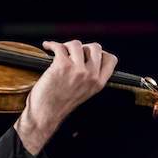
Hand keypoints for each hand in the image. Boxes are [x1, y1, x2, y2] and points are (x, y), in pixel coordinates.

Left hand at [14, 40, 117, 154]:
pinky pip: (59, 46)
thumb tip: (85, 59)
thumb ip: (88, 78)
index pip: (111, 60)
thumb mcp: (83, 93)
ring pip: (76, 44)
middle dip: (83, 46)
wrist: (46, 113)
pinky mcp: (62, 66)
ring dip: (66, 45)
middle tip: (72, 51)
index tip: (89, 52)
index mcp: (98, 83)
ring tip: (59, 50)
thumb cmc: (59, 105)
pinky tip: (47, 46)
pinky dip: (51, 44)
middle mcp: (91, 76)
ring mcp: (78, 70)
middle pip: (95, 47)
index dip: (100, 52)